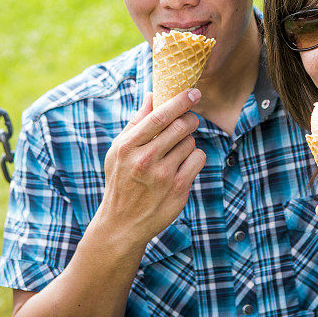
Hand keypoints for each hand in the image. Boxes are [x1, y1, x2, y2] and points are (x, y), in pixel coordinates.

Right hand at [97, 89, 205, 248]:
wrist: (121, 224)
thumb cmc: (121, 180)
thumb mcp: (118, 151)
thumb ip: (136, 122)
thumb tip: (152, 94)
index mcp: (127, 147)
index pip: (159, 116)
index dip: (180, 101)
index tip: (194, 92)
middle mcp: (144, 161)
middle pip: (181, 126)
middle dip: (189, 120)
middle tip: (188, 122)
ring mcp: (163, 176)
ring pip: (191, 143)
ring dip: (188, 142)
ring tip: (176, 151)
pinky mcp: (179, 189)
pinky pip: (199, 159)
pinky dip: (195, 158)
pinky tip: (183, 165)